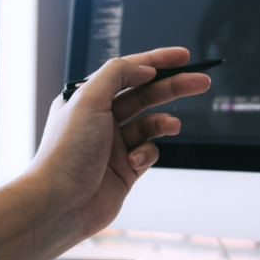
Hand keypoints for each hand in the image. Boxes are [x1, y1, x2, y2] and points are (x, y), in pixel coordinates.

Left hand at [0, 48, 210, 259]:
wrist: (59, 203)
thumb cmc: (66, 151)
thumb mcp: (88, 99)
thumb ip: (118, 74)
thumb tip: (145, 68)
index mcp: (88, 98)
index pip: (127, 71)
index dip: (156, 61)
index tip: (183, 56)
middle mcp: (100, 119)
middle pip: (144, 94)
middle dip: (173, 87)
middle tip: (200, 82)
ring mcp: (114, 145)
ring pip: (149, 124)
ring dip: (163, 123)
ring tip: (172, 126)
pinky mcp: (125, 169)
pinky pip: (148, 153)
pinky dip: (148, 154)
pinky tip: (136, 161)